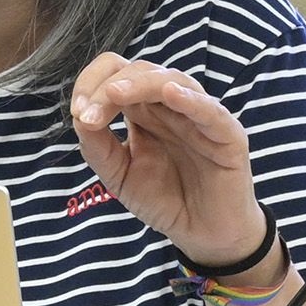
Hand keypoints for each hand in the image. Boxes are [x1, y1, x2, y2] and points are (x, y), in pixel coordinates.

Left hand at [70, 56, 266, 270]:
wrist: (202, 234)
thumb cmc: (165, 200)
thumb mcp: (120, 176)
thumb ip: (98, 148)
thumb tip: (79, 117)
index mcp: (144, 111)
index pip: (117, 75)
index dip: (93, 84)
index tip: (77, 112)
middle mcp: (170, 107)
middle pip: (140, 71)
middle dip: (109, 86)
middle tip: (87, 113)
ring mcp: (199, 117)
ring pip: (172, 80)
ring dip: (140, 84)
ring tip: (115, 94)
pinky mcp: (228, 135)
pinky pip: (210, 110)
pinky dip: (190, 99)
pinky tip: (171, 93)